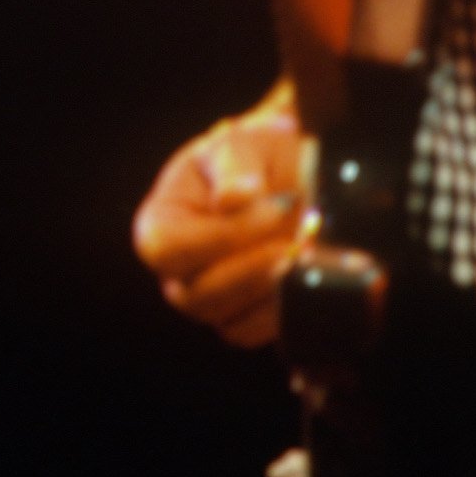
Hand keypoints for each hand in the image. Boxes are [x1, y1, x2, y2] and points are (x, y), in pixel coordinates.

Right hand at [133, 98, 306, 347]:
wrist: (290, 176)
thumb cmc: (254, 156)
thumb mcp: (242, 144)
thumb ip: (234, 166)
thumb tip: (233, 198)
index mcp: (161, 223)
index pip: (169, 247)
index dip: (219, 237)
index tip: (277, 209)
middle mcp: (177, 270)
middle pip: (195, 295)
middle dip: (253, 271)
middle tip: (302, 242)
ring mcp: (210, 299)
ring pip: (227, 322)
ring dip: (273, 294)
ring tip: (314, 257)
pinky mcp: (244, 318)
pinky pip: (257, 333)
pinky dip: (284, 312)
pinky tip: (312, 278)